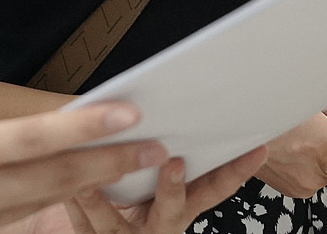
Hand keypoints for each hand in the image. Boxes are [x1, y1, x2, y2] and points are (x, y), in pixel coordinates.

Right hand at [0, 103, 169, 233]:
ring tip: (126, 167)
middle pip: (59, 177)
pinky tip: (68, 193)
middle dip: (112, 161)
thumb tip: (6, 139)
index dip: (92, 127)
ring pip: (44, 202)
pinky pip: (14, 219)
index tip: (132, 112)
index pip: (43, 138)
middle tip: (156, 144)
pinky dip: (47, 204)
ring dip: (89, 184)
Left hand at [64, 148, 267, 233]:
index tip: (257, 148)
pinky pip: (84, 225)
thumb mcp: (151, 180)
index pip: (214, 188)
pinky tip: (70, 188)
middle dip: (173, 187)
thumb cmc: (124, 202)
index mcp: (179, 205)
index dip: (237, 171)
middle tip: (173, 162)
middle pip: (175, 210)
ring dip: (108, 199)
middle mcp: (160, 225)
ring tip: (100, 174)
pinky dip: (76, 204)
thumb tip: (160, 105)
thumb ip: (157, 150)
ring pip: (117, 225)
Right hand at [242, 102, 326, 233]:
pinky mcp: (285, 188)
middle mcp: (314, 176)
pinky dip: (303, 163)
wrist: (241, 112)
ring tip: (301, 134)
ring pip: (323, 175)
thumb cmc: (276, 102)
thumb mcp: (324, 98)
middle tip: (319, 133)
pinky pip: (305, 177)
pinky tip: (291, 144)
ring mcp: (297, 185)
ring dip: (319, 158)